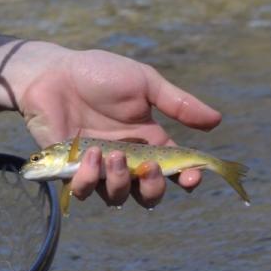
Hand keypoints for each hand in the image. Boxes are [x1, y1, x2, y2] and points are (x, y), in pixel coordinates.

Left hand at [13, 43, 221, 208]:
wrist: (53, 72)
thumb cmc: (99, 73)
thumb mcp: (144, 83)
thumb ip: (177, 103)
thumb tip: (217, 121)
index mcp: (148, 142)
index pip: (174, 171)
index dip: (187, 179)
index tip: (192, 176)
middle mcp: (126, 160)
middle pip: (149, 195)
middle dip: (154, 188)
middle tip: (149, 167)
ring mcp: (97, 168)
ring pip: (118, 197)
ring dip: (121, 182)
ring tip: (114, 155)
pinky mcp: (70, 171)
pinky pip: (84, 191)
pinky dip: (91, 179)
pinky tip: (90, 155)